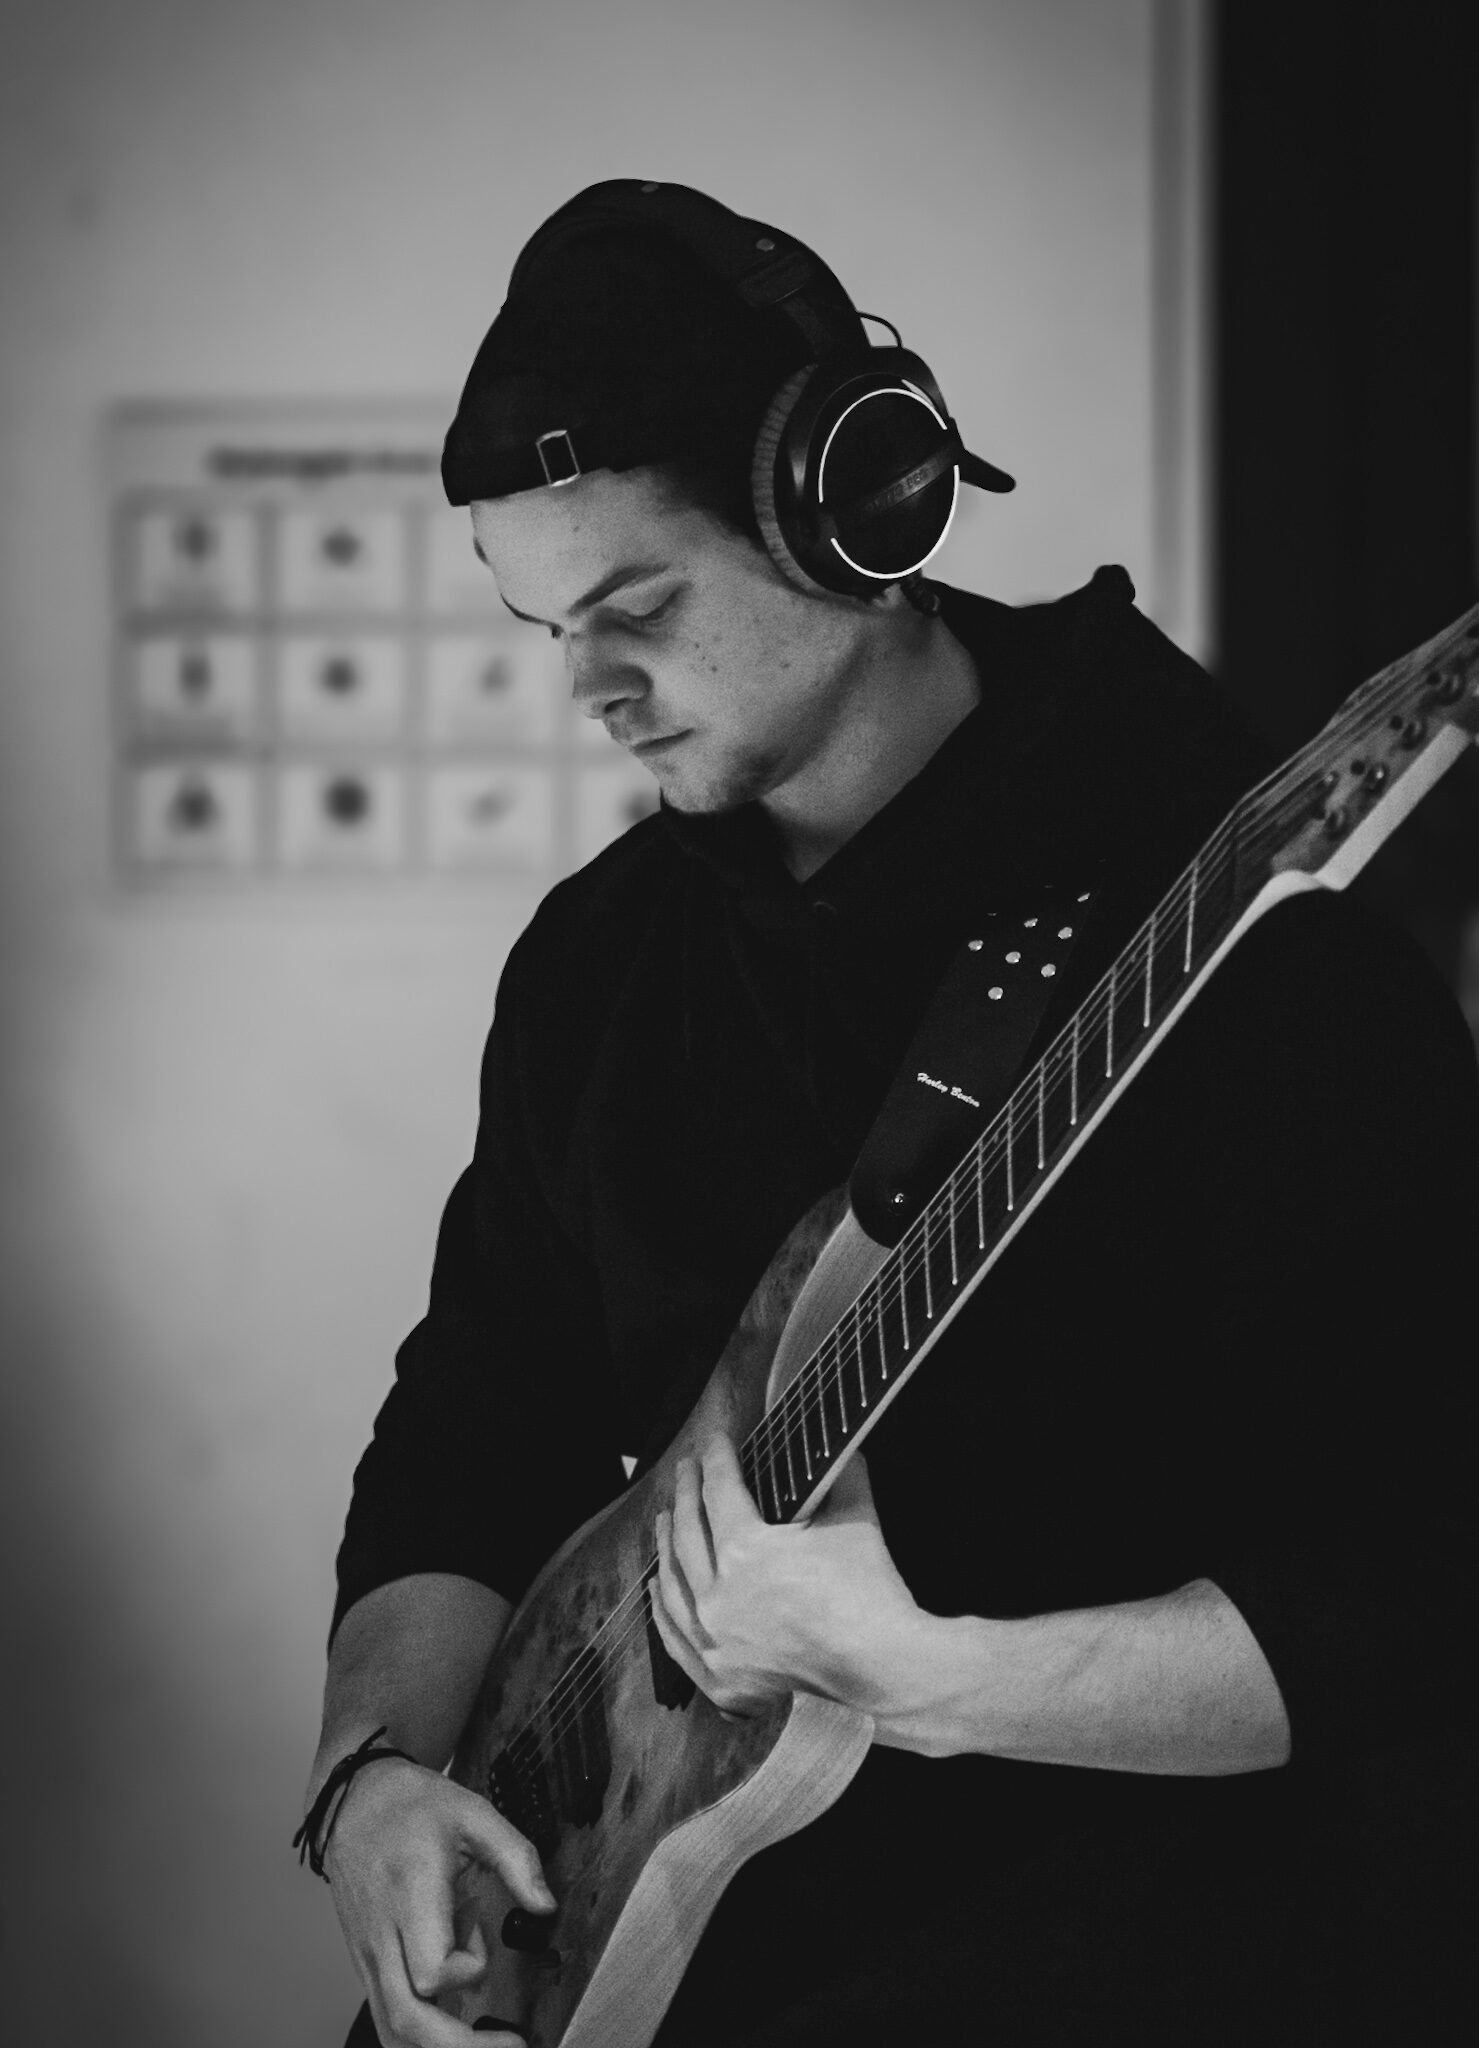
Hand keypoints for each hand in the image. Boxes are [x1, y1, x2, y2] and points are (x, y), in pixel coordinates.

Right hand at [323, 1756, 553, 2047]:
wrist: (355, 1800)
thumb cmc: (413, 1806)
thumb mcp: (474, 1812)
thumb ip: (517, 1857)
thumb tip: (545, 1905)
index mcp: (409, 1895)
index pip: (432, 1970)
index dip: (468, 1968)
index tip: (483, 1932)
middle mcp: (382, 1936)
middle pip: (408, 2019)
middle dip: (460, 2047)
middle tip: (510, 2047)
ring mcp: (368, 1955)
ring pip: (392, 2029)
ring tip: (485, 2044)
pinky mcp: (365, 1964)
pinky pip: (385, 2016)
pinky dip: (417, 2036)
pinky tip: (452, 2032)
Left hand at [650, 1436, 931, 1719]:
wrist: (885, 1670)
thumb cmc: (871, 1595)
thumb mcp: (856, 1518)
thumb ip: (841, 1477)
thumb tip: (841, 1451)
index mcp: (745, 1552)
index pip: (720, 1491)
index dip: (717, 1460)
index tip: (715, 1441)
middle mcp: (718, 1597)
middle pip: (687, 1534)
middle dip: (685, 1493)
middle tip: (686, 1469)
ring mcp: (716, 1642)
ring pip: (674, 1585)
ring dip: (665, 1546)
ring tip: (664, 1518)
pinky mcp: (722, 1678)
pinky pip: (677, 1638)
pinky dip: (663, 1610)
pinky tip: (658, 1589)